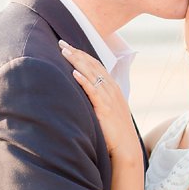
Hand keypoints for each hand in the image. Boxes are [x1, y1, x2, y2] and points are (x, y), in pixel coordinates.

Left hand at [59, 41, 138, 160]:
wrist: (126, 146)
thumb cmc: (115, 131)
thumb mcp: (108, 110)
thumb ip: (99, 99)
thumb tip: (85, 93)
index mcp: (112, 88)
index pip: (96, 65)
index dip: (82, 55)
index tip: (69, 47)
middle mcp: (111, 89)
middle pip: (92, 65)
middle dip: (77, 53)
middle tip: (62, 43)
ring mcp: (109, 97)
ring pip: (91, 74)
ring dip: (77, 61)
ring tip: (65, 52)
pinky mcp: (105, 108)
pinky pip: (93, 91)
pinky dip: (84, 80)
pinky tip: (75, 73)